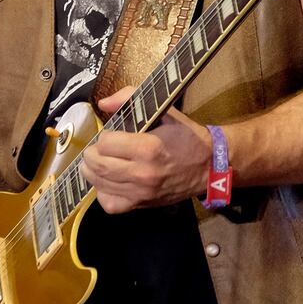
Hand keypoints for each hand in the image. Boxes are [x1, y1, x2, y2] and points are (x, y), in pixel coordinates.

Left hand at [82, 87, 210, 212]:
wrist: (210, 166)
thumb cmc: (187, 137)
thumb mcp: (165, 111)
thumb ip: (131, 98)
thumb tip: (103, 104)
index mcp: (149, 148)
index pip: (105, 143)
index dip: (105, 136)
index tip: (113, 134)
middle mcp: (142, 173)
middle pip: (97, 164)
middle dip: (93, 153)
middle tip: (101, 147)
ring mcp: (141, 192)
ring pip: (98, 183)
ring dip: (94, 170)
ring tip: (103, 161)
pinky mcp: (141, 205)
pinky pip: (109, 203)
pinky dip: (103, 191)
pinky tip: (111, 181)